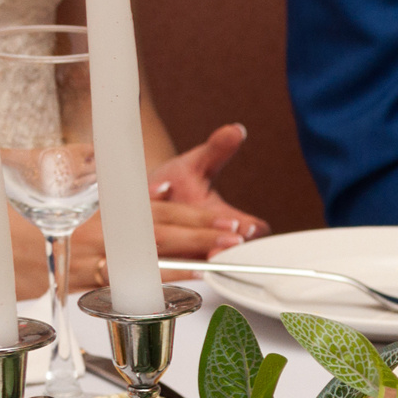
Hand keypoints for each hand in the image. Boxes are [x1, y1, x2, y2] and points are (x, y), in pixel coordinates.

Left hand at [150, 124, 268, 261]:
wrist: (142, 201)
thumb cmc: (174, 185)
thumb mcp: (195, 165)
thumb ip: (217, 151)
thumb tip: (235, 130)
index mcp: (228, 219)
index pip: (255, 229)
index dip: (252, 230)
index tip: (245, 227)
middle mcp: (214, 240)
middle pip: (232, 253)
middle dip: (226, 250)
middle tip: (220, 247)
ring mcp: (191, 253)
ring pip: (200, 264)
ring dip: (197, 261)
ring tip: (192, 257)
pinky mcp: (165, 261)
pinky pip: (168, 267)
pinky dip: (166, 261)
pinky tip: (158, 256)